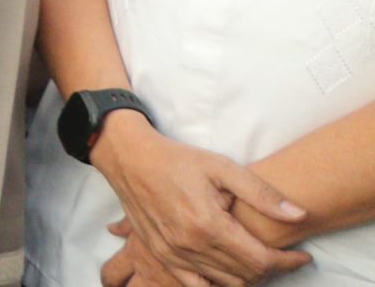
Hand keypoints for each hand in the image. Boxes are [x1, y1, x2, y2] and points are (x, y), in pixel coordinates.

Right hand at [93, 115, 308, 286]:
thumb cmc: (177, 159)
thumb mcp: (222, 167)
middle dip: (272, 268)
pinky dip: (218, 284)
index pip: (261, 260)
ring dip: (248, 276)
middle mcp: (190, 245)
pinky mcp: (161, 255)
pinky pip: (197, 286)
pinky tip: (228, 272)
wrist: (129, 157)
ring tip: (257, 258)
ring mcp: (173, 254)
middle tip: (281, 253)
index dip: (288, 262)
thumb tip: (299, 215)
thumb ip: (261, 193)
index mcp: (208, 225)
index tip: (303, 256)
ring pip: (226, 283)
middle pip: (246, 275)